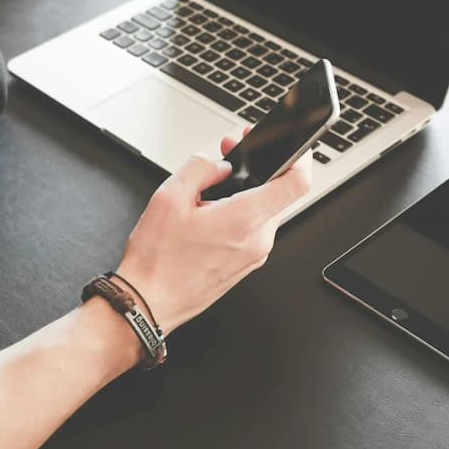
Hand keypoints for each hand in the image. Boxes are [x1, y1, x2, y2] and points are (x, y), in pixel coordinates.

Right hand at [117, 133, 312, 332]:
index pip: (296, 183)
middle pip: (278, 194)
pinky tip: (210, 213)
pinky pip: (253, 230)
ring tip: (210, 190)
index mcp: (244, 220)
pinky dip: (239, 214)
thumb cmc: (157, 260)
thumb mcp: (169, 197)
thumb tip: (219, 165)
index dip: (299, 157)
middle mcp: (257, 240)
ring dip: (245, 193)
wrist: (149, 302)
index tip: (292, 146)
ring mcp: (254, 256)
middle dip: (256, 170)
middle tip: (230, 156)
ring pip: (263, 211)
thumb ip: (200, 168)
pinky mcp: (245, 265)